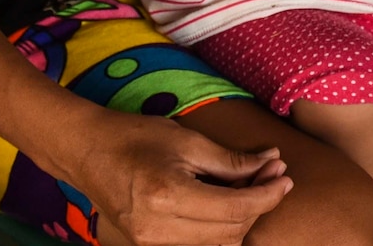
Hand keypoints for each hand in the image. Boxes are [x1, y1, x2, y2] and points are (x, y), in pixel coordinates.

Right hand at [64, 108, 290, 245]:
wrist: (87, 151)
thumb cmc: (136, 137)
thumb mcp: (188, 140)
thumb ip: (231, 160)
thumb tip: (272, 163)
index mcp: (168, 197)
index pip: (235, 209)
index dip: (267, 195)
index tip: (285, 177)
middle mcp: (157, 229)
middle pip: (230, 233)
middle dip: (258, 205)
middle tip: (272, 174)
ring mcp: (149, 243)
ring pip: (216, 245)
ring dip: (241, 220)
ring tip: (252, 186)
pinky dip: (219, 229)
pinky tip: (227, 202)